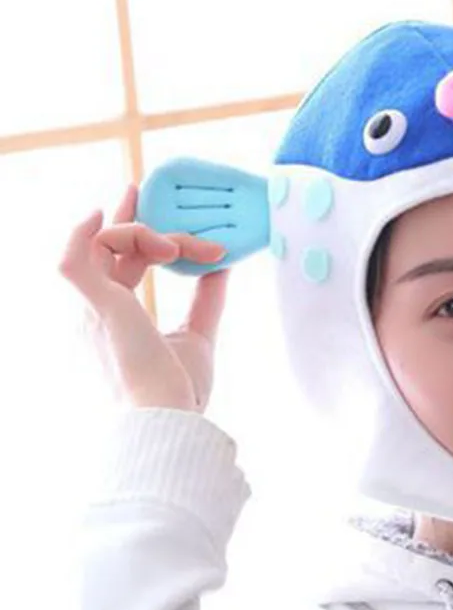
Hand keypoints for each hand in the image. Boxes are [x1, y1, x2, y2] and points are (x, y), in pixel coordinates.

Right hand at [59, 184, 229, 412]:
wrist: (169, 420)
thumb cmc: (179, 392)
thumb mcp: (199, 337)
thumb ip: (207, 301)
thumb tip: (222, 267)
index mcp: (118, 317)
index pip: (121, 264)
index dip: (133, 233)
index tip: (148, 206)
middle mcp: (98, 311)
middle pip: (111, 248)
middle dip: (127, 217)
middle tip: (141, 189)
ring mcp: (92, 309)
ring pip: (106, 244)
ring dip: (146, 235)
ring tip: (181, 249)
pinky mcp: (96, 308)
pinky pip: (74, 260)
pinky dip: (83, 233)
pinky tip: (102, 212)